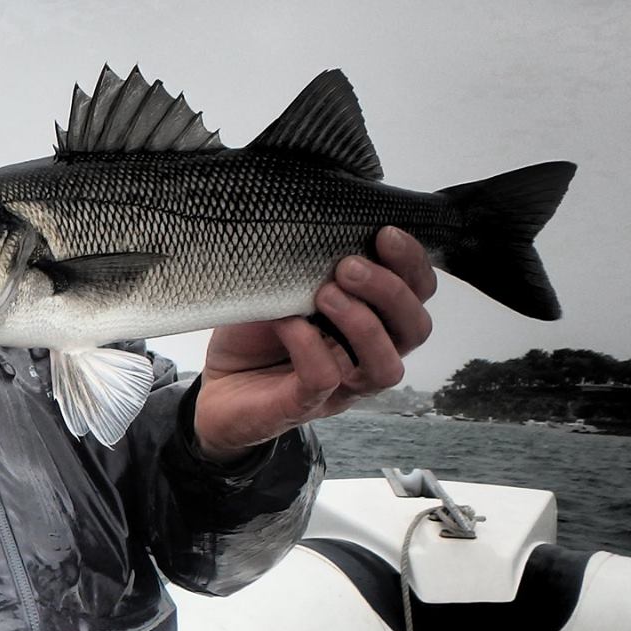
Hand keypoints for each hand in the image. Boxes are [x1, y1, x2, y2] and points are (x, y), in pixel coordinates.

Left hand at [195, 226, 437, 461]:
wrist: (212, 386)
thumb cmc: (255, 335)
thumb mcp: (283, 288)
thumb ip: (310, 265)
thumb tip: (318, 225)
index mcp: (371, 322)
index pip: (418, 295)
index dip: (412, 264)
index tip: (384, 233)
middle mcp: (365, 357)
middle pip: (414, 329)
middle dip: (390, 291)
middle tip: (348, 266)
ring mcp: (340, 387)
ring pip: (386, 366)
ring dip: (363, 324)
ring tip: (325, 295)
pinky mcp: (303, 405)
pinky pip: (325, 379)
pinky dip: (310, 347)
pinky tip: (290, 324)